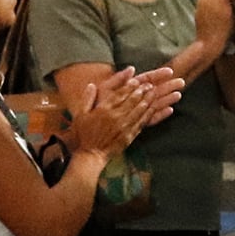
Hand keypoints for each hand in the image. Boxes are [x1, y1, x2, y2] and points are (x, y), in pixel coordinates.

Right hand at [65, 66, 179, 157]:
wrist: (91, 155)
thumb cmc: (84, 135)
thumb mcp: (80, 115)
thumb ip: (87, 99)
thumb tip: (91, 85)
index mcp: (104, 109)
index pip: (120, 94)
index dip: (130, 86)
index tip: (136, 80)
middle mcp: (116, 116)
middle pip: (132, 100)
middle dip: (142, 91)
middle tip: (149, 85)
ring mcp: (124, 127)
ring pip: (139, 110)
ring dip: (148, 100)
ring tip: (154, 93)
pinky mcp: (129, 136)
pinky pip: (141, 123)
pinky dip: (148, 114)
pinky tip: (153, 108)